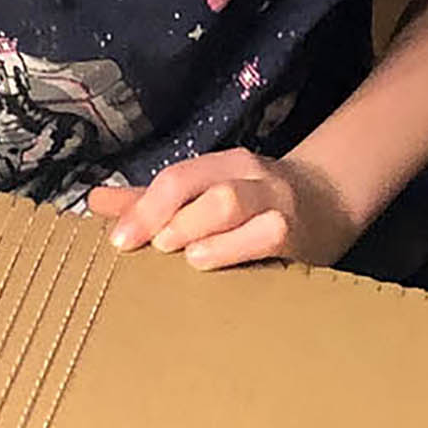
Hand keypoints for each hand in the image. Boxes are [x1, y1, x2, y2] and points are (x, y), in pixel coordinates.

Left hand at [88, 148, 360, 269]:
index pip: (178, 176)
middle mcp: (250, 177)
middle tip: (147, 247)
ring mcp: (276, 203)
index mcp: (225, 164)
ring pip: (229, 203)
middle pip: (198, 185)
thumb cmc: (257, 204)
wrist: (332, 203)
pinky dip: (232, 249)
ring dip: (196, 228)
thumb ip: (154, 201)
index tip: (117, 240)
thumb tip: (95, 203)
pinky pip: (265, 235)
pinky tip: (208, 263)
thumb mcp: (207, 193)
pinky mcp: (299, 234)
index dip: (143, 207)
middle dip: (164, 215)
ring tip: (181, 255)